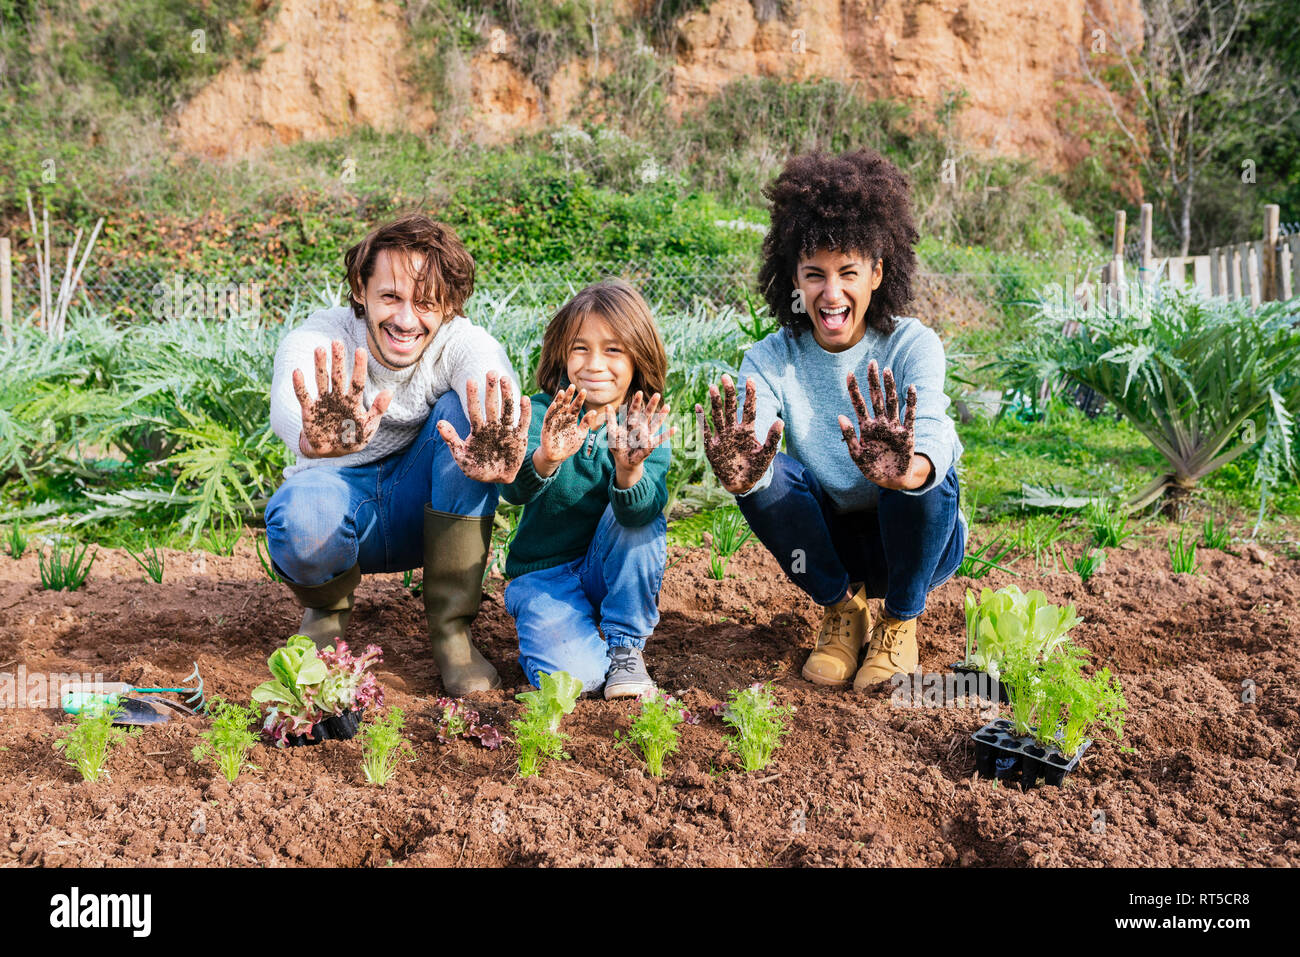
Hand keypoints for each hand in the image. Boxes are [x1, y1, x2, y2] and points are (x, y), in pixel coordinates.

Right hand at [292, 340, 392, 457]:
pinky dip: (300, 385)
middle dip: (337, 360)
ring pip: (321, 380)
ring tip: (319, 349)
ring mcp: (323, 402)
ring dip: (320, 366)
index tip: (360, 350)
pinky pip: (304, 396)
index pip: (357, 381)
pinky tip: (297, 372)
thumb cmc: (352, 438)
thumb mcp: (368, 427)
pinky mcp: (309, 410)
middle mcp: (337, 397)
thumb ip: (378, 409)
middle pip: (338, 375)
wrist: (332, 452)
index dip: (359, 367)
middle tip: (336, 342)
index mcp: (353, 400)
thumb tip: (390, 391)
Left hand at [436, 371, 531, 482]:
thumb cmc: (477, 468)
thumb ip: (451, 439)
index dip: (472, 396)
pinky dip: (524, 411)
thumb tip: (440, 423)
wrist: (496, 480)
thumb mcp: (461, 455)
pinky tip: (524, 399)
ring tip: (505, 379)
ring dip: (507, 395)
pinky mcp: (519, 437)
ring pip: (507, 409)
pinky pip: (523, 422)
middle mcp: (493, 426)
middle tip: (491, 372)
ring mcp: (506, 431)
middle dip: (491, 389)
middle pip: (492, 405)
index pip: (474, 409)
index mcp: (478, 429)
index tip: (470, 380)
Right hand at [534, 384, 601, 474]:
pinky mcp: (547, 427)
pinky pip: (549, 417)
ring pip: (557, 408)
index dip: (579, 399)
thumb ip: (586, 423)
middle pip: (566, 404)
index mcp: (571, 419)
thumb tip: (594, 411)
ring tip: (563, 392)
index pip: (576, 407)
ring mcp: (554, 421)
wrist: (557, 457)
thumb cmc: (569, 446)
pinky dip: (551, 410)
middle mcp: (562, 418)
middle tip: (572, 385)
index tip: (584, 391)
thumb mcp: (581, 435)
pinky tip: (555, 404)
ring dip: (559, 400)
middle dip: (569, 395)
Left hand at [605, 391, 675, 475]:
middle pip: (647, 414)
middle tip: (657, 394)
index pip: (634, 410)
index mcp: (631, 422)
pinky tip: (674, 429)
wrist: (624, 460)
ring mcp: (647, 435)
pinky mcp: (651, 445)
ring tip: (668, 406)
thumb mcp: (612, 433)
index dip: (636, 402)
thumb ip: (610, 421)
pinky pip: (660, 439)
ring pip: (655, 424)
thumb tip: (607, 406)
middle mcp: (640, 426)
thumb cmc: (618, 446)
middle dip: (652, 405)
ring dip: (661, 416)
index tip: (639, 393)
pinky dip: (667, 435)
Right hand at [695, 374, 782, 494]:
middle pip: (730, 408)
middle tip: (725, 377)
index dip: (750, 394)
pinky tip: (699, 407)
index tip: (751, 379)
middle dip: (728, 393)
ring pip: (718, 415)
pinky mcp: (712, 446)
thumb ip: (773, 439)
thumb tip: (780, 421)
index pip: (749, 409)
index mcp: (747, 430)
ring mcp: (722, 437)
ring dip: (715, 402)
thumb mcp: (767, 454)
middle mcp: (734, 430)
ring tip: (713, 387)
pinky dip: (702, 420)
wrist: (741, 483)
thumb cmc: (755, 468)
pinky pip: (706, 431)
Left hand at [838, 360, 915, 486]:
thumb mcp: (856, 454)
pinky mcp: (907, 433)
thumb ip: (849, 435)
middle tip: (871, 362)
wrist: (891, 480)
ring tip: (886, 370)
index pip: (859, 404)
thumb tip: (840, 416)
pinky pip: (910, 415)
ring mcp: (894, 426)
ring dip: (889, 386)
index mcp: (866, 427)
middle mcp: (880, 423)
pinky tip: (911, 388)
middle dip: (873, 381)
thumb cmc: (872, 468)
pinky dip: (911, 402)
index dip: (854, 389)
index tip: (849, 373)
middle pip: (876, 397)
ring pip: (891, 402)